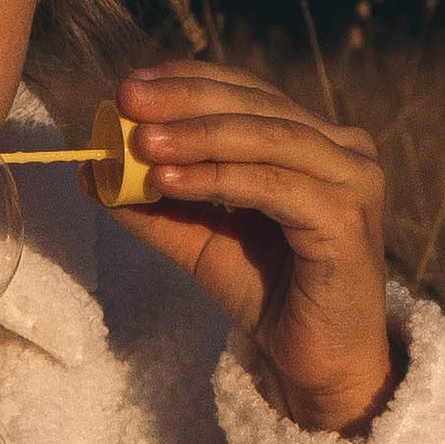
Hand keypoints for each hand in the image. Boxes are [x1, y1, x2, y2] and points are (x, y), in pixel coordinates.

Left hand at [113, 63, 395, 431]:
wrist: (314, 361)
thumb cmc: (267, 294)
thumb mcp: (200, 239)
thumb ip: (156, 204)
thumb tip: (91, 172)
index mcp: (315, 140)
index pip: (248, 92)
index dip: (189, 81)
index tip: (131, 84)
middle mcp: (344, 149)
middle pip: (256, 106)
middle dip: (185, 101)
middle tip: (127, 99)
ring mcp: (353, 180)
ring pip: (266, 139)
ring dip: (197, 137)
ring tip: (140, 144)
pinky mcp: (347, 220)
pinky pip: (273, 186)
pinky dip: (218, 179)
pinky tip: (169, 181)